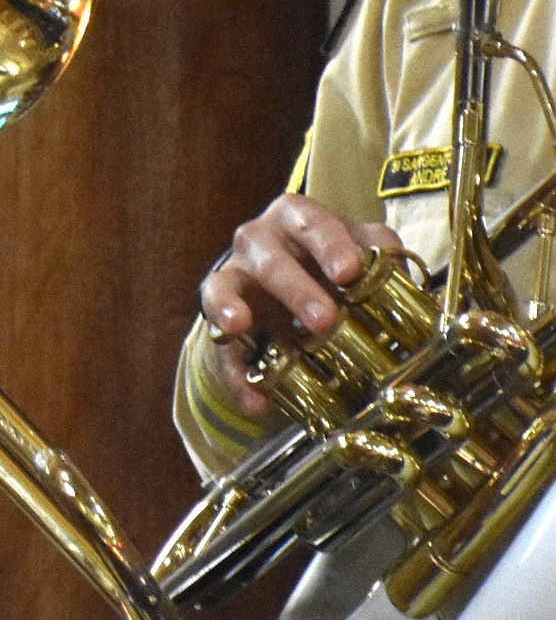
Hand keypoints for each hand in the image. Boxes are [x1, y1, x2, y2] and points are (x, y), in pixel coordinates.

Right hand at [198, 193, 395, 418]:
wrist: (293, 288)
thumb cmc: (331, 263)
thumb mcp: (360, 248)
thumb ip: (381, 252)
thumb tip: (401, 274)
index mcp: (295, 219)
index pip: (309, 221)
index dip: (328, 244)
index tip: (348, 271)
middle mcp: (258, 241)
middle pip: (267, 255)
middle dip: (294, 288)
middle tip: (324, 319)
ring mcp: (233, 276)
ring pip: (224, 286)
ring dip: (235, 309)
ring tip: (240, 327)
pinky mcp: (219, 319)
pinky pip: (218, 345)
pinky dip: (234, 375)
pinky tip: (254, 400)